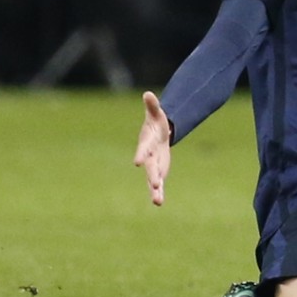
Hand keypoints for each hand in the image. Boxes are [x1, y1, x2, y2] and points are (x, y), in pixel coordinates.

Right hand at [133, 91, 171, 205]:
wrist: (158, 133)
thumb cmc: (156, 122)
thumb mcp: (156, 113)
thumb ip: (152, 105)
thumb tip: (148, 93)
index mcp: (147, 142)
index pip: (143, 148)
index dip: (141, 154)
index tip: (137, 162)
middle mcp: (148, 155)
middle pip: (150, 166)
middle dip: (152, 175)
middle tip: (155, 184)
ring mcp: (153, 165)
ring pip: (152, 178)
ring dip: (155, 189)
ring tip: (157, 201)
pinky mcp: (158, 171)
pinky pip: (159, 183)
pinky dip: (158, 192)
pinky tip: (158, 202)